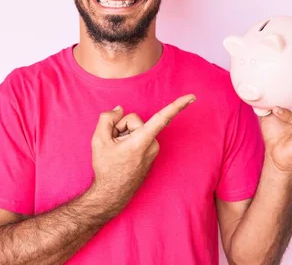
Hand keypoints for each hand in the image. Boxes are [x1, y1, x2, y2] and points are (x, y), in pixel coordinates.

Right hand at [90, 94, 195, 214]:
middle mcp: (152, 145)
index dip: (177, 105)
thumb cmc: (106, 168)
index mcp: (142, 141)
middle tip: (113, 144)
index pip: (162, 118)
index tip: (192, 97)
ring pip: (138, 128)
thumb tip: (119, 110)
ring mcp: (153, 150)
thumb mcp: (98, 140)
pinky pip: (141, 137)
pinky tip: (124, 154)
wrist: (112, 193)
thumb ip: (107, 118)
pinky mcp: (152, 153)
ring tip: (118, 151)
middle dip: (122, 127)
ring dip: (126, 135)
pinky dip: (131, 141)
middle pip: (135, 121)